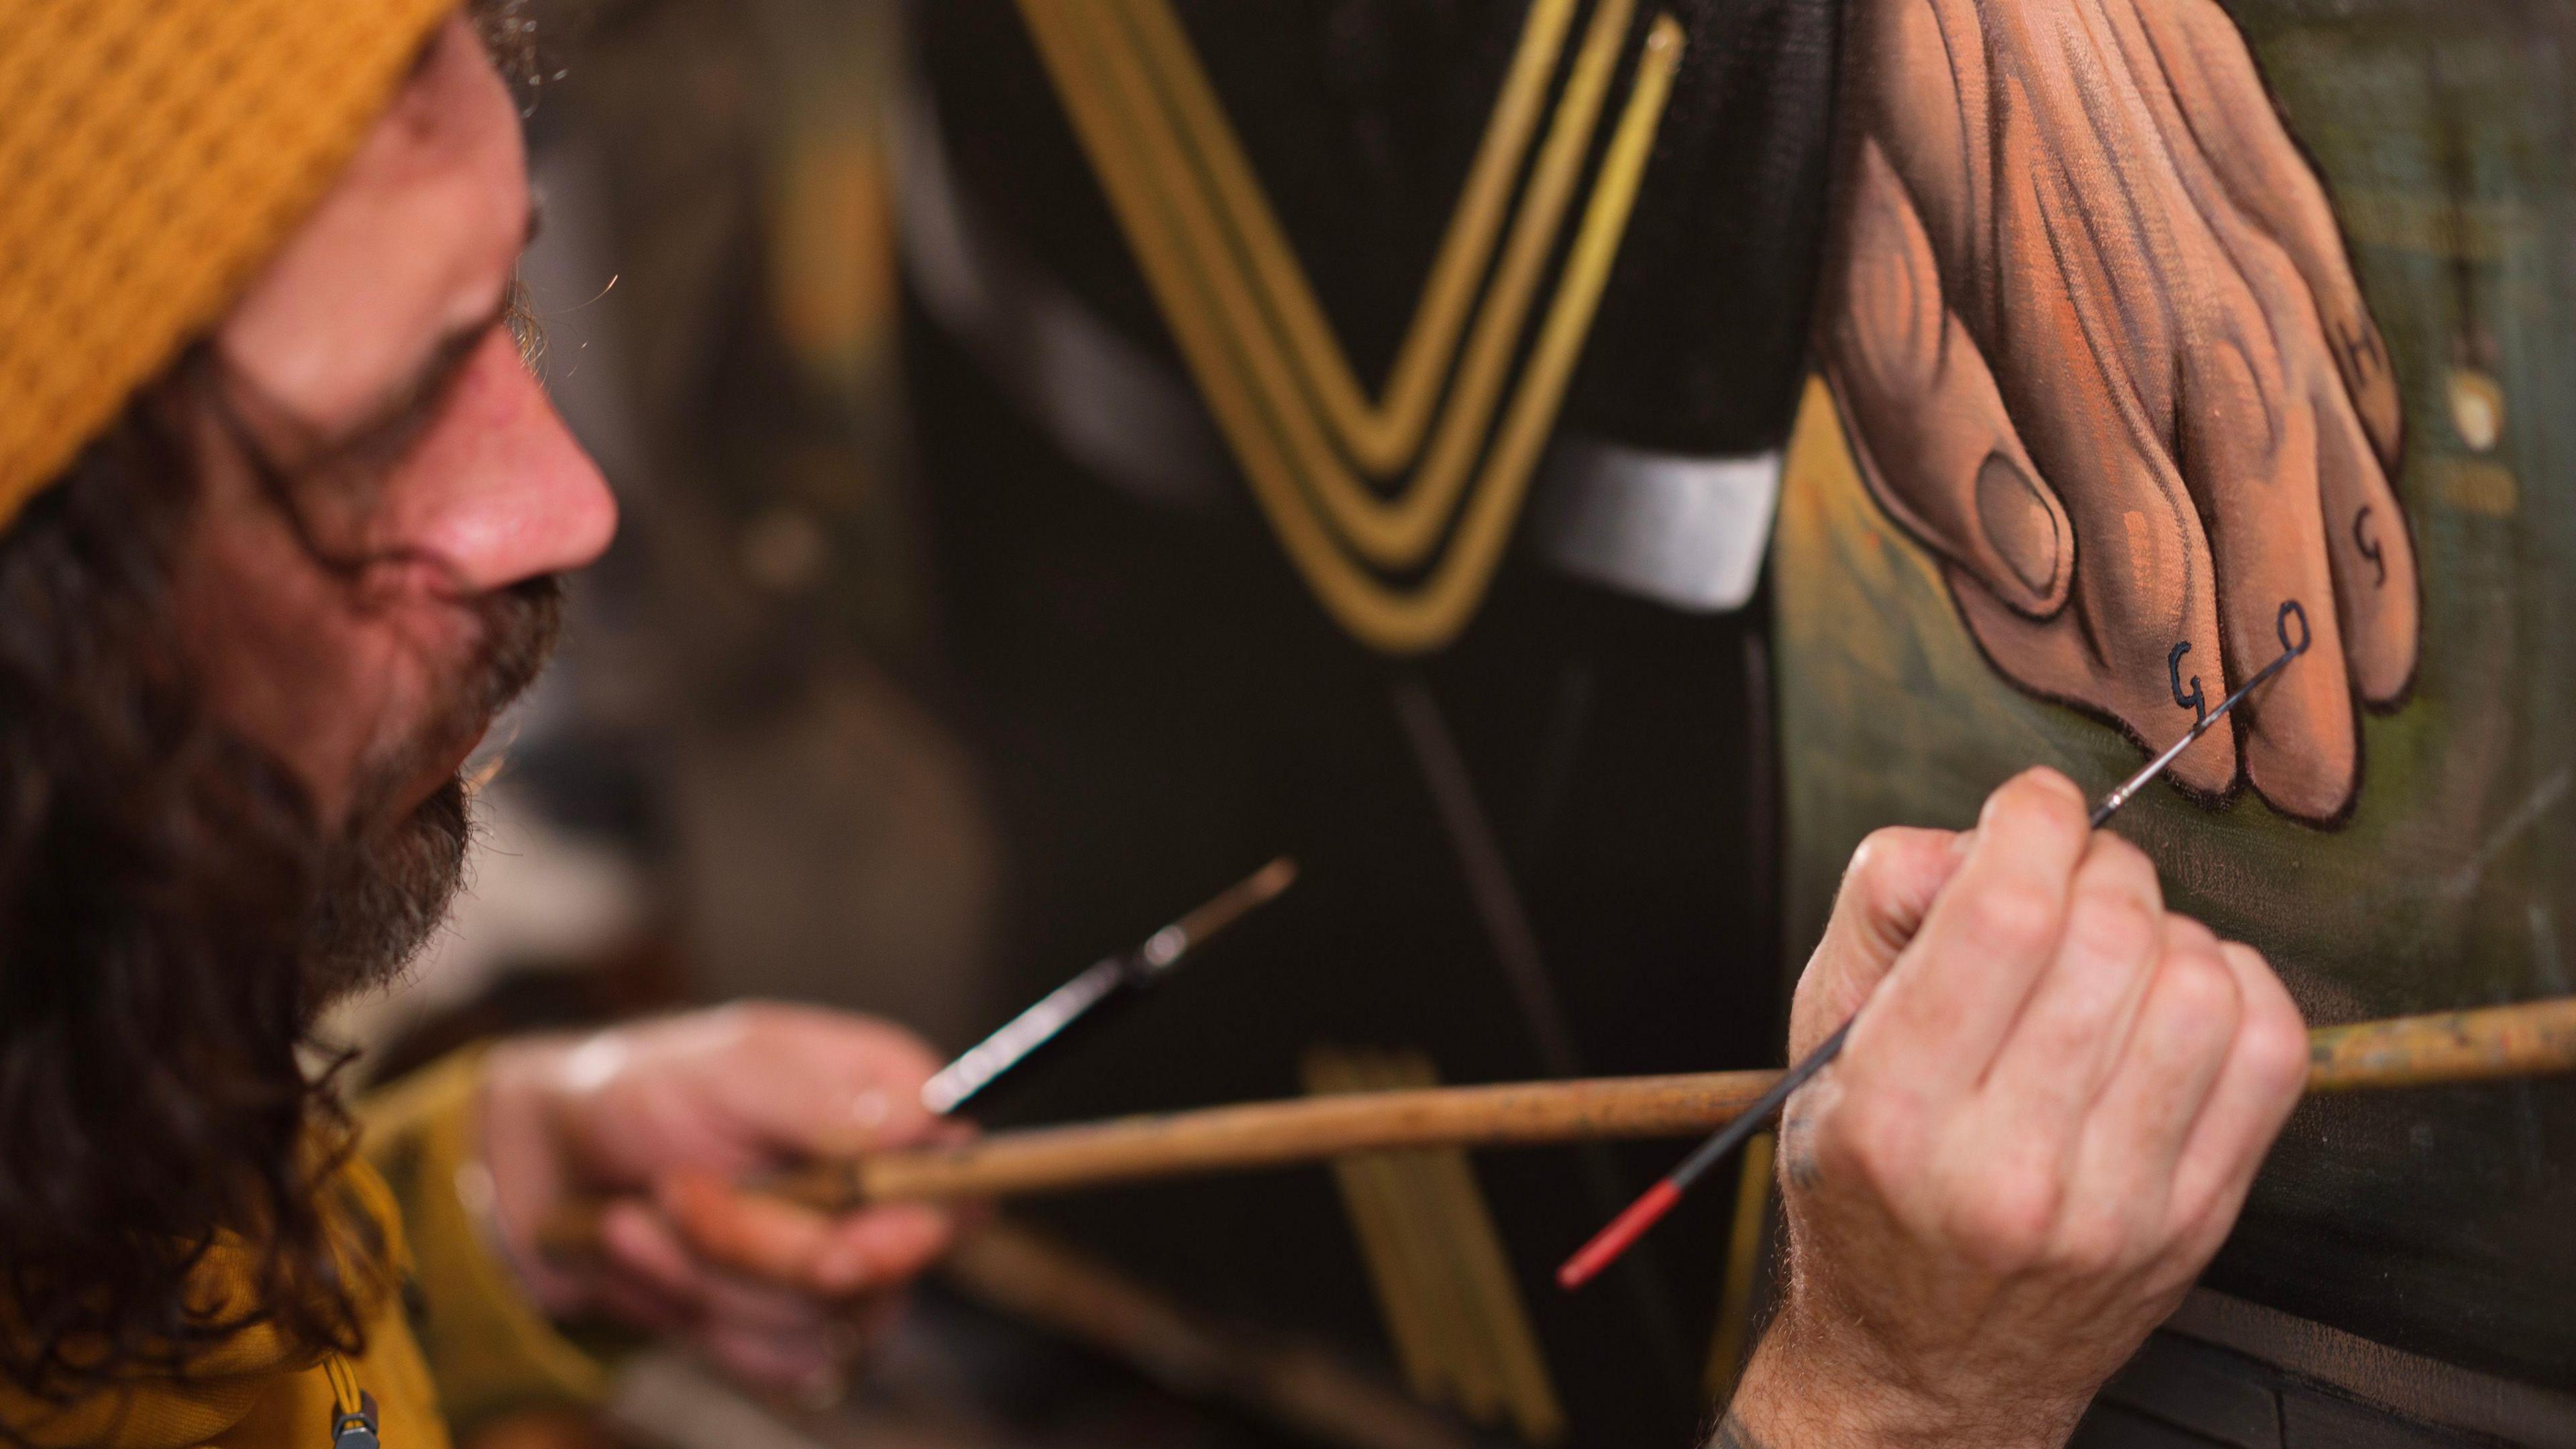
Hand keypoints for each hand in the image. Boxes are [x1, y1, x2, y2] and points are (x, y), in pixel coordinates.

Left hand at [480, 1004, 963, 1397]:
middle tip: (679, 1191)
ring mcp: (835, 1260)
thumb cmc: (640, 1089)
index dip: (913, 1227)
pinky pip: (776, 1361)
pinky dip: (691, 1313)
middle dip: (757, 1245)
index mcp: (883, 1102)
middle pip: (878, 1269)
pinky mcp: (787, 1321)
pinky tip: (647, 1254)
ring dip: (704, 1274)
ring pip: (815, 1321)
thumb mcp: (730, 1068)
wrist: (548, 1163)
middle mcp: (875, 1187)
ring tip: (647, 1210)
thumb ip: (829, 1100)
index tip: (844, 1248)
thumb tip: (932, 1122)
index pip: (957, 1182)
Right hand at [1728, 770, 2306, 1448]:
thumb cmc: (1869, 1188)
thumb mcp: (1821, 1042)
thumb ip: (1883, 909)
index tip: (2030, 810)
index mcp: (1895, 1113)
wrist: (1922, 1366)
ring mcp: (2117, 1204)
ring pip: (2198, 984)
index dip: (2034, 819)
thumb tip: (1981, 832)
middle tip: (2066, 879)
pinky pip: (2271, 1052)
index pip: (2008, 913)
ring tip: (2113, 953)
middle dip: (2095, 867)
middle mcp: (2009, 1169)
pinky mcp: (2195, 1222)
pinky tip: (2173, 1002)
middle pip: (2110, 933)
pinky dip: (2234, 989)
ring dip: (2163, 931)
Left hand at [1823, 0, 2414, 821]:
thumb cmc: (1892, 139)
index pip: (2164, 579)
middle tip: (2319, 779)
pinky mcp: (2282, 201)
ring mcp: (2260, 262)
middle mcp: (2200, 329)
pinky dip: (2377, 447)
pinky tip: (2382, 501)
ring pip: (2342, 461)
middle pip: (2275, 542)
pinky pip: (2353, 350)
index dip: (2195, 694)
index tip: (2217, 770)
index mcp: (2084, 372)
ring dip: (2365, 586)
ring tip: (2379, 678)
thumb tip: (2046, 581)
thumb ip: (1955, 461)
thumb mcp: (1867, 319)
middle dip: (2300, 679)